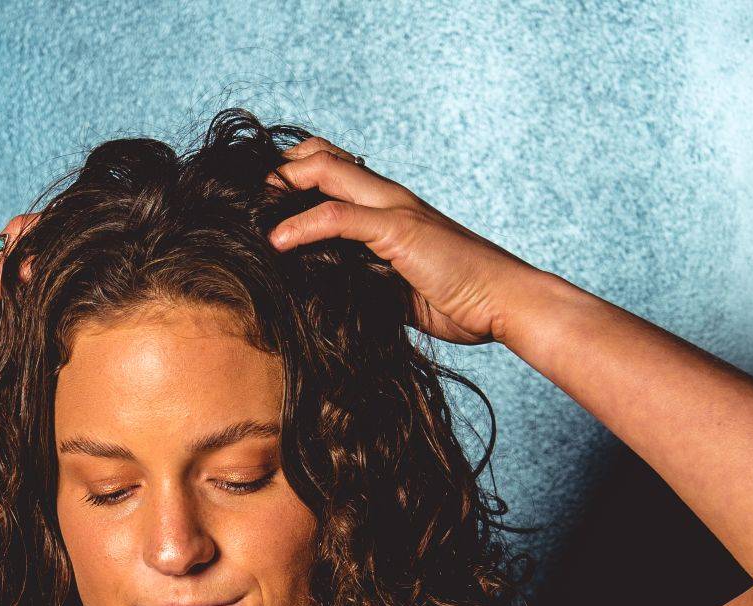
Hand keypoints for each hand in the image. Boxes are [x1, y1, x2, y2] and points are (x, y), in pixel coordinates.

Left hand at [264, 137, 541, 346]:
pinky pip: (337, 217)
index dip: (293, 177)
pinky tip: (275, 243)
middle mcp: (390, 196)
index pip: (333, 167)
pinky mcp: (398, 230)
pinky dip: (300, 226)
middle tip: (247, 204)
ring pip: (325, 170)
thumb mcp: (398, 288)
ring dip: (279, 188)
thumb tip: (325, 294)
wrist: (505, 303)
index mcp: (391, 206)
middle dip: (277, 172)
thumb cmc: (459, 300)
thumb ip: (365, 278)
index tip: (262, 206)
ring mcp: (395, 208)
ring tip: (248, 213)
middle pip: (321, 155)